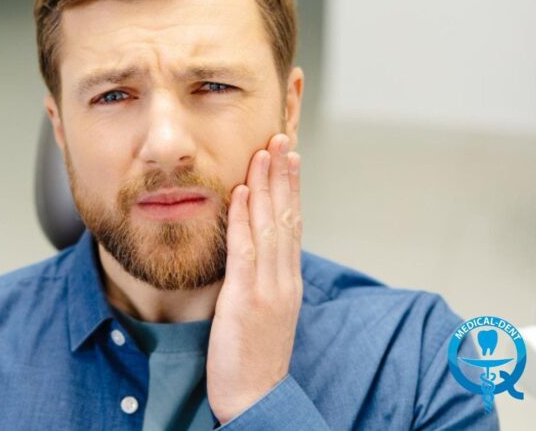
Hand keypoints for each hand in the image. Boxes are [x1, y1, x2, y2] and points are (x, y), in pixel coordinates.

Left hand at [206, 133, 302, 423]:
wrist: (256, 399)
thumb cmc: (252, 359)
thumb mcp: (261, 313)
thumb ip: (259, 281)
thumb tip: (250, 254)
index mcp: (287, 281)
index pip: (292, 224)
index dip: (290, 188)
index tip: (287, 155)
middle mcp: (284, 279)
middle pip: (287, 216)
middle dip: (284, 174)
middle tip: (282, 136)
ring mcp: (269, 288)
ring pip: (271, 226)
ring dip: (267, 184)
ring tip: (265, 149)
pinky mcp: (247, 299)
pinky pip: (247, 251)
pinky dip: (245, 219)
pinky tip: (244, 192)